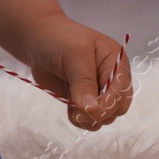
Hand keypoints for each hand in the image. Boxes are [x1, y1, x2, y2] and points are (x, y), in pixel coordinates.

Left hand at [23, 14, 132, 130]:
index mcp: (116, 62)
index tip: (87, 109)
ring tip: (70, 106)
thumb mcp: (73, 55)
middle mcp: (112, 78)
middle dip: (99, 114)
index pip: (121, 91)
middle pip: (117, 108)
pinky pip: (90, 119)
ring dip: (89, 118)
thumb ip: (83, 82)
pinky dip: (80, 119)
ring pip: (105, 117)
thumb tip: (92, 109)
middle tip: (76, 111)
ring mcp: (98, 90)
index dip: (107, 104)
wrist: (37, 39)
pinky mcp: (84, 99)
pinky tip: (69, 108)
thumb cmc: (57, 39)